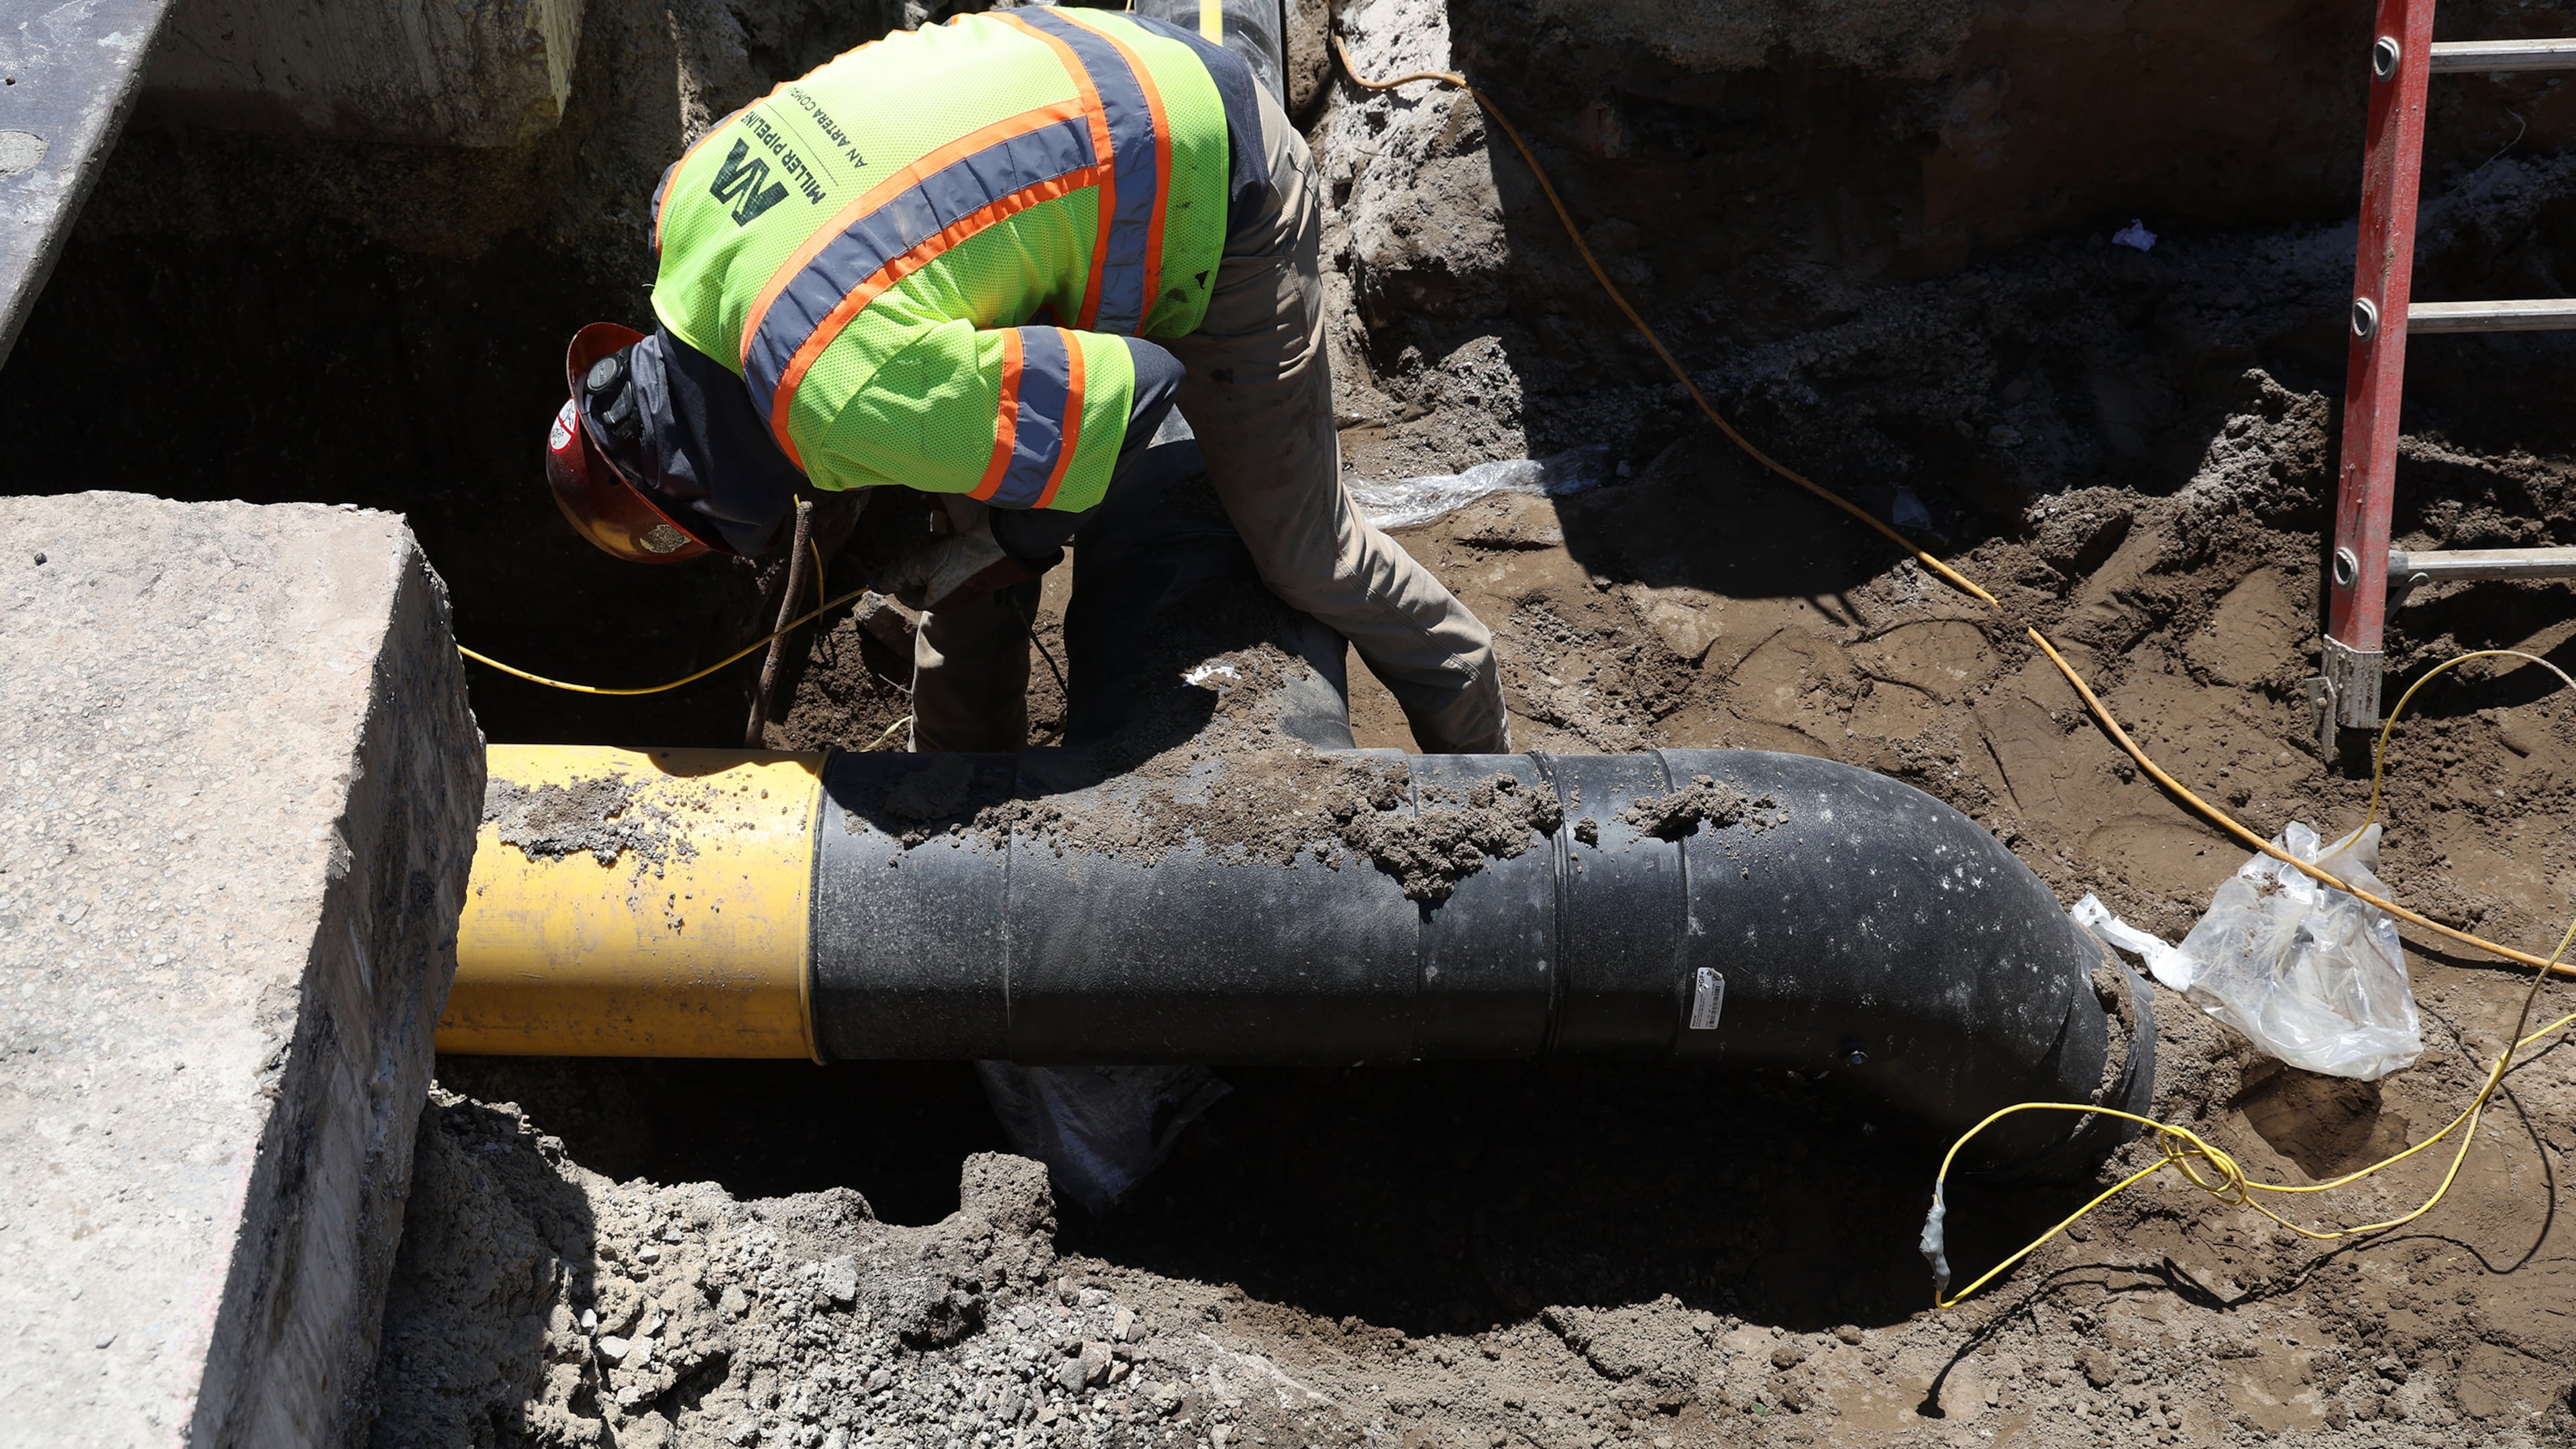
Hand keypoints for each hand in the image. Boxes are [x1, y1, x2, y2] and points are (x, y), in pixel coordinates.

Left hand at [873, 521, 1034, 611]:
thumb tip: (871, 586)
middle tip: (923, 545)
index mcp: (937, 603)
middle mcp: (949, 597)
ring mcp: (962, 583)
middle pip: (919, 578)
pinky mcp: (972, 567)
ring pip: (933, 567)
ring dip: (930, 551)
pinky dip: (945, 547)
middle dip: (917, 561)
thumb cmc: (960, 558)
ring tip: (938, 540)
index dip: (902, 573)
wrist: (1000, 544)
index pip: (906, 593)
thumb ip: (895, 575)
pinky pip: (949, 559)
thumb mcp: (920, 565)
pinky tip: (949, 537)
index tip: (908, 556)